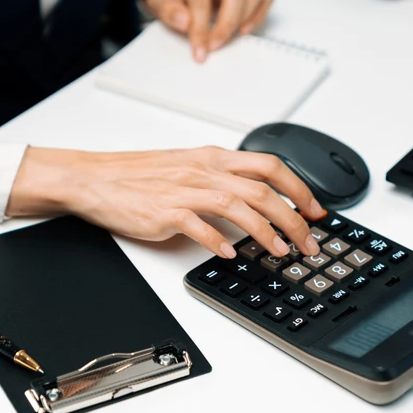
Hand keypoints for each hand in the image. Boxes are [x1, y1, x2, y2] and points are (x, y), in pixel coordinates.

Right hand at [6, 146, 325, 258]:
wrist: (95, 179)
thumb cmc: (141, 176)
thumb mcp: (190, 167)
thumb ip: (225, 180)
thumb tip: (260, 201)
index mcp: (214, 157)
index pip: (270, 167)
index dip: (300, 189)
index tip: (316, 212)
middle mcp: (205, 170)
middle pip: (264, 190)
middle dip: (294, 219)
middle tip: (308, 243)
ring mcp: (185, 190)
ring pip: (240, 207)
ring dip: (266, 232)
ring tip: (280, 252)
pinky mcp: (165, 212)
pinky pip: (199, 226)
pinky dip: (218, 241)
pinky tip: (229, 255)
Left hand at [138, 0, 274, 62]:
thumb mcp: (157, 0)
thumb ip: (168, 10)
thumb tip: (185, 22)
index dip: (201, 28)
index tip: (200, 51)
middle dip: (227, 24)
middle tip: (215, 46)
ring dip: (243, 19)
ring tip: (226, 35)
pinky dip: (258, 15)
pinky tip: (243, 28)